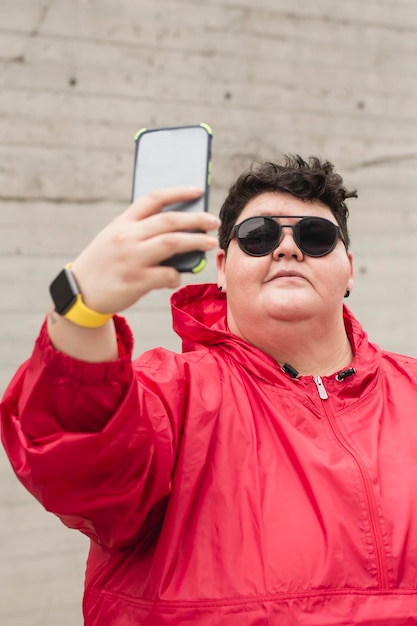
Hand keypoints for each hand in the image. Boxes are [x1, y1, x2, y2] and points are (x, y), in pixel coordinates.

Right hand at [69, 187, 220, 314]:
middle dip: (196, 219)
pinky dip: (176, 275)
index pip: (153, 199)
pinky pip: (167, 274)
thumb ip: (139, 231)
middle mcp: (127, 237)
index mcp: (122, 223)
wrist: (80, 292)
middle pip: (169, 221)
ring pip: (172, 243)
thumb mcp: (114, 238)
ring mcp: (131, 259)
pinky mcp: (136, 281)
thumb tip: (178, 230)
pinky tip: (176, 277)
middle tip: (213, 221)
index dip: (178, 193)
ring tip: (209, 243)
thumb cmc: (103, 264)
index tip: (197, 191)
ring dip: (195, 241)